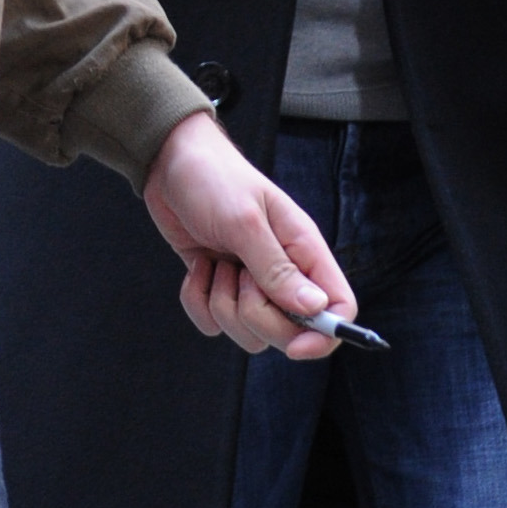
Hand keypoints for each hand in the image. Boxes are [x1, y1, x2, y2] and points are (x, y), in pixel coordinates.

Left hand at [144, 112, 354, 358]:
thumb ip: (277, 268)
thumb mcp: (244, 220)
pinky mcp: (218, 285)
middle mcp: (283, 272)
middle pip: (291, 333)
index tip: (296, 346)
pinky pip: (212, 323)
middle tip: (239, 276)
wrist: (168, 161)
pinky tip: (197, 265)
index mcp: (303, 250)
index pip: (339, 307)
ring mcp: (249, 282)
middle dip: (258, 317)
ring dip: (224, 305)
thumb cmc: (213, 177)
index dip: (325, 336)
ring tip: (216, 262)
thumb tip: (316, 310)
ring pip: (250, 334)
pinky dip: (198, 300)